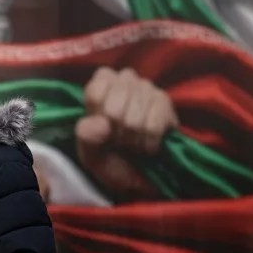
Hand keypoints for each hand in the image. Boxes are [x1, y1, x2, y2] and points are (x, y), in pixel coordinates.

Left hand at [75, 67, 177, 195]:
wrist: (138, 173)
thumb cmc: (110, 157)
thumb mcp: (90, 153)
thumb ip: (86, 137)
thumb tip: (100, 124)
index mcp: (100, 83)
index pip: (95, 94)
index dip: (98, 120)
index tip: (102, 130)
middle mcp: (124, 78)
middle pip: (114, 111)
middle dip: (116, 134)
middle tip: (119, 139)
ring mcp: (147, 87)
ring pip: (134, 121)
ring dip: (132, 141)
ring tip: (132, 142)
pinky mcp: (165, 102)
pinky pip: (153, 127)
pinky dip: (148, 144)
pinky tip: (147, 144)